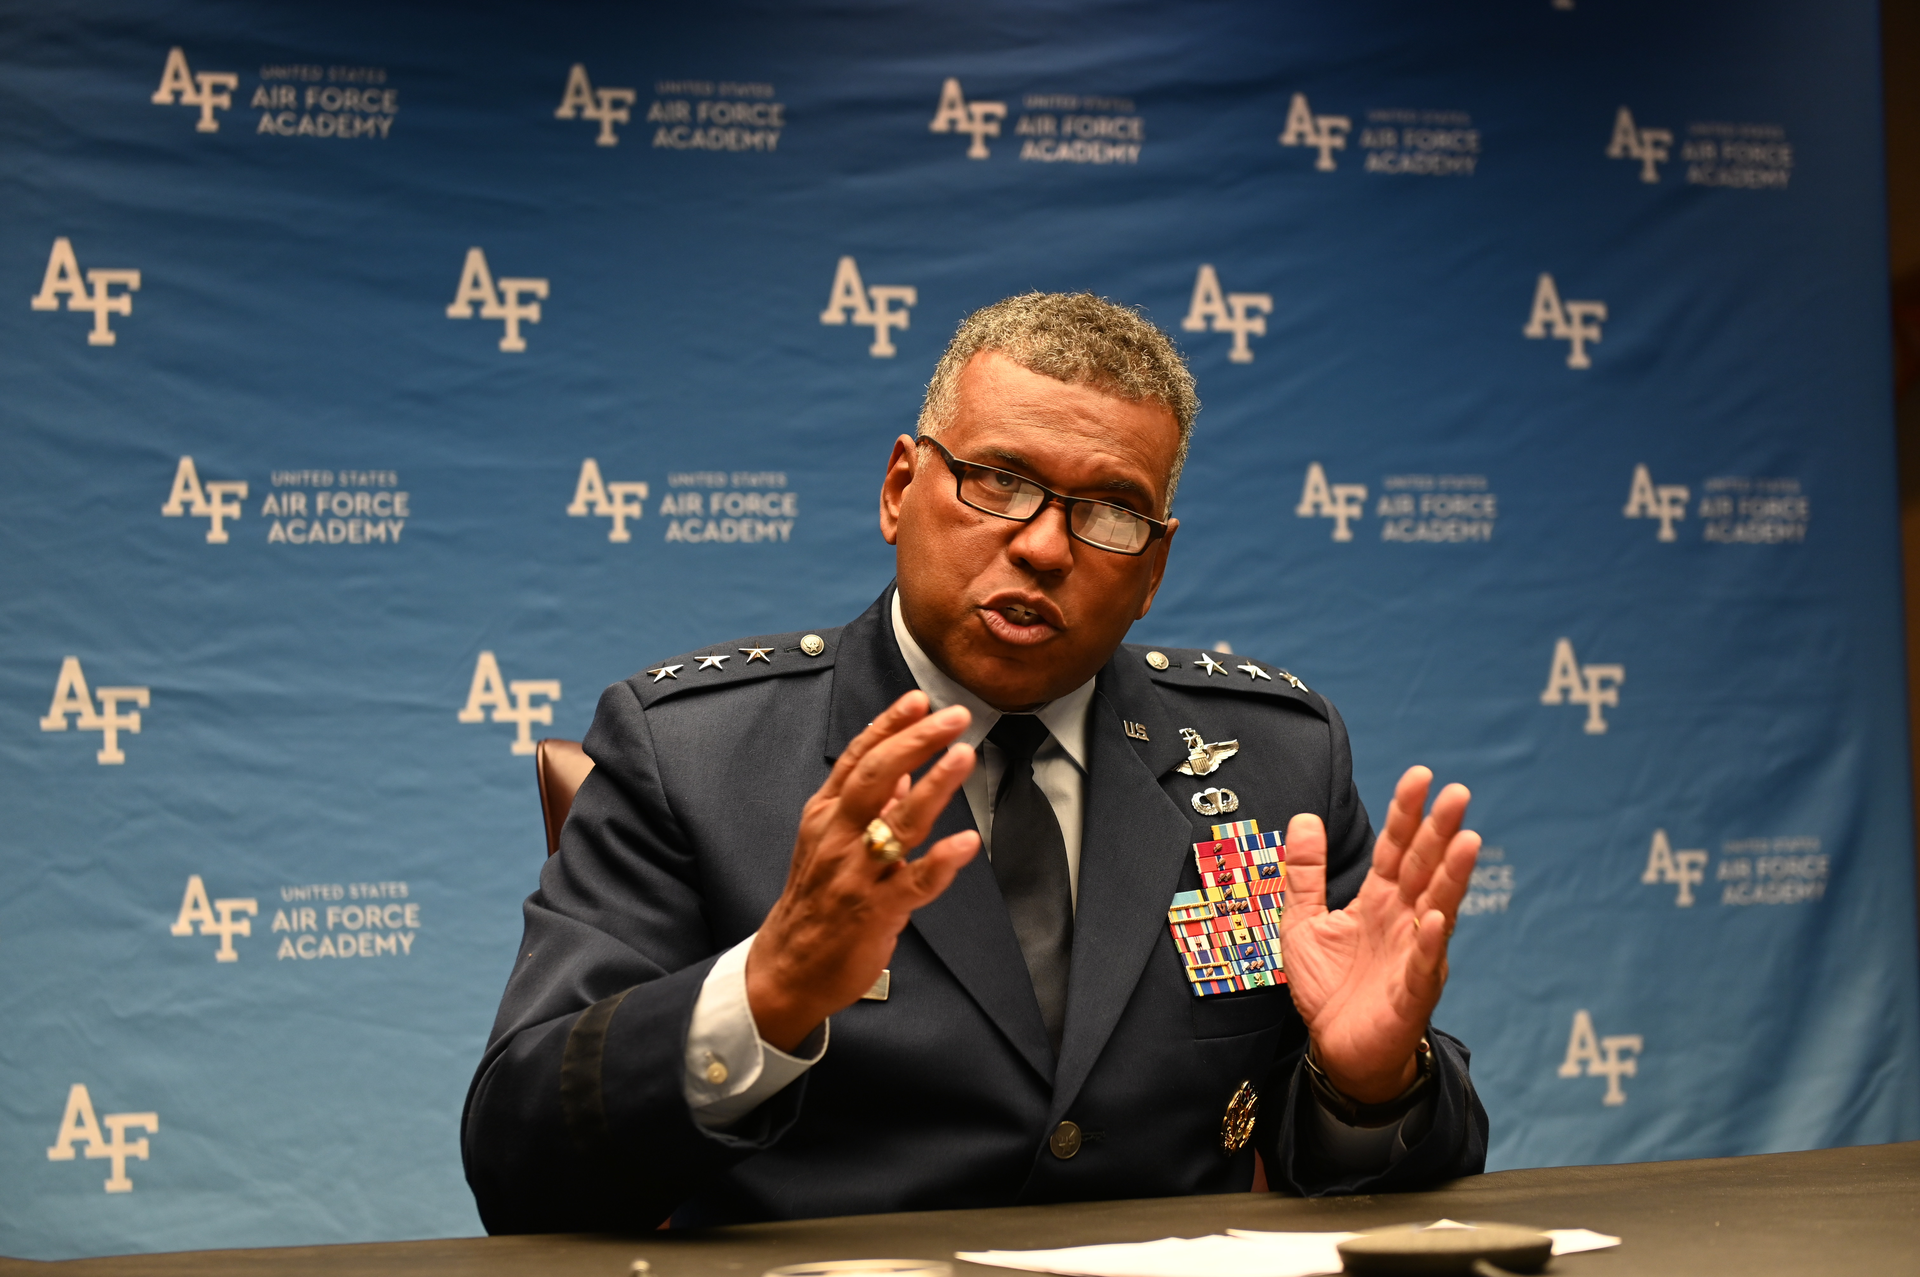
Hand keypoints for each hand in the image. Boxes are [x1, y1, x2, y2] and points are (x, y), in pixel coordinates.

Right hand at [746, 691, 980, 1050]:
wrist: (786, 968)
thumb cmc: (814, 901)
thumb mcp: (830, 843)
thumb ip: (868, 806)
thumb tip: (906, 771)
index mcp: (825, 816)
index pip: (857, 758)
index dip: (889, 726)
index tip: (919, 699)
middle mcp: (837, 838)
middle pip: (875, 777)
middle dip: (915, 741)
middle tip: (952, 717)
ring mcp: (856, 874)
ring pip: (898, 823)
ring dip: (935, 787)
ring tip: (963, 756)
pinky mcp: (876, 911)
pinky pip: (913, 883)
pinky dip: (941, 862)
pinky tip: (966, 843)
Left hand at [1280, 766, 1478, 1102]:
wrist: (1336, 1049)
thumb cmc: (1328, 986)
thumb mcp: (1302, 921)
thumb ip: (1304, 873)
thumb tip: (1304, 817)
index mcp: (1379, 900)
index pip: (1396, 848)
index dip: (1407, 814)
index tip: (1420, 776)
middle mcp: (1404, 920)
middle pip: (1425, 869)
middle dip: (1440, 831)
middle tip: (1457, 793)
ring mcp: (1414, 954)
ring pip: (1438, 908)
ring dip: (1453, 876)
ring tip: (1467, 840)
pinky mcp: (1411, 993)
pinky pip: (1423, 965)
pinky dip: (1429, 943)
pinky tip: (1435, 919)